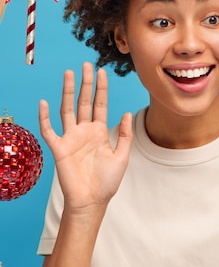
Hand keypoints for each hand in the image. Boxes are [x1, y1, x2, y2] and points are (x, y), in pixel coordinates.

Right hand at [39, 62, 132, 213]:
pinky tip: (44, 102)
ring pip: (67, 109)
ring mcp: (71, 138)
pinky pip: (49, 130)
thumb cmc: (107, 182)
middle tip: (86, 65)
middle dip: (85, 83)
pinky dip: (45, 117)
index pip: (100, 104)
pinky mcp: (59, 148)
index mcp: (100, 132)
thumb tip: (127, 113)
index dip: (101, 88)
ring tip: (69, 74)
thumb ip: (125, 135)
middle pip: (84, 102)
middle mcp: (85, 131)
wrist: (92, 202)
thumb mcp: (123, 156)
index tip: (101, 71)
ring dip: (67, 92)